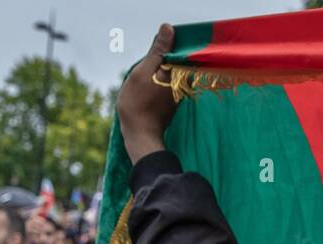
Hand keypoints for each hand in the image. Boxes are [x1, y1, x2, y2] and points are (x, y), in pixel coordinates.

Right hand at [117, 23, 178, 163]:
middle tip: (145, 71)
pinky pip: (168, 82)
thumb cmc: (138, 103)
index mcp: (179, 72)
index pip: (178, 47)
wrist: (140, 135)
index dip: (164, 45)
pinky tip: (148, 87)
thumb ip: (158, 51)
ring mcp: (179, 92)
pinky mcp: (173, 100)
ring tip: (145, 80)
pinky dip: (159, 80)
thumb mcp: (144, 71)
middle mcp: (184, 82)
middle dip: (160, 58)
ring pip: (171, 71)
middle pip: (174, 59)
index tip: (152, 55)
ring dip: (159, 69)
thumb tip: (168, 28)